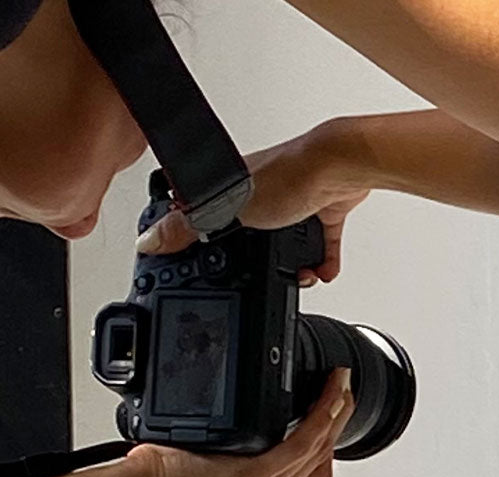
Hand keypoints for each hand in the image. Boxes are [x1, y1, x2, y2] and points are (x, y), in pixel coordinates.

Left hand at [127, 369, 354, 476]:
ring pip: (321, 448)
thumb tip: (230, 410)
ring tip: (339, 386)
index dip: (329, 436)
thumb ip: (227, 443)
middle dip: (339, 418)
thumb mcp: (203, 458)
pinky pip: (303, 443)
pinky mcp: (256, 475)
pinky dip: (321, 416)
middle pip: (325, 458)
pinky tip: (324, 398)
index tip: (332, 407)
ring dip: (336, 412)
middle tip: (343, 388)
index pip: (312, 468)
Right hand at [136, 121, 368, 286]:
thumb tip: (149, 240)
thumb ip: (189, 226)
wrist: (339, 167)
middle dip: (248, 254)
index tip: (193, 255)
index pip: (201, 207)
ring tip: (292, 277)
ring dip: (290, 261)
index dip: (193, 230)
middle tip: (249, 272)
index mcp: (229, 183)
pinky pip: (321, 240)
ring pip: (285, 236)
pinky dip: (322, 259)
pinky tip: (319, 272)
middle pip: (245, 226)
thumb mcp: (225, 209)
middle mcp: (261, 188)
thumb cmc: (285, 174)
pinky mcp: (324, 206)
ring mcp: (294, 198)